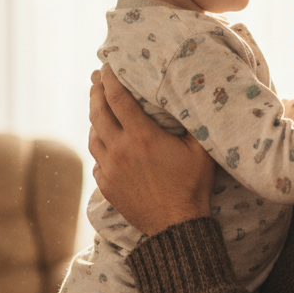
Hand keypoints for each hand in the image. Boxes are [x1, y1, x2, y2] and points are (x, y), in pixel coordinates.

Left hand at [89, 64, 215, 234]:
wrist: (175, 227)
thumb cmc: (192, 186)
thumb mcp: (200, 150)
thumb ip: (192, 123)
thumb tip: (190, 99)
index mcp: (142, 136)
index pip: (117, 97)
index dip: (110, 78)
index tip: (107, 65)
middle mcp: (120, 149)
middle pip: (97, 112)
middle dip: (95, 91)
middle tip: (96, 78)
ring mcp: (109, 168)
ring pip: (93, 135)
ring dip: (94, 117)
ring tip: (98, 106)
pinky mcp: (106, 185)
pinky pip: (97, 158)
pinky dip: (99, 145)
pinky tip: (104, 141)